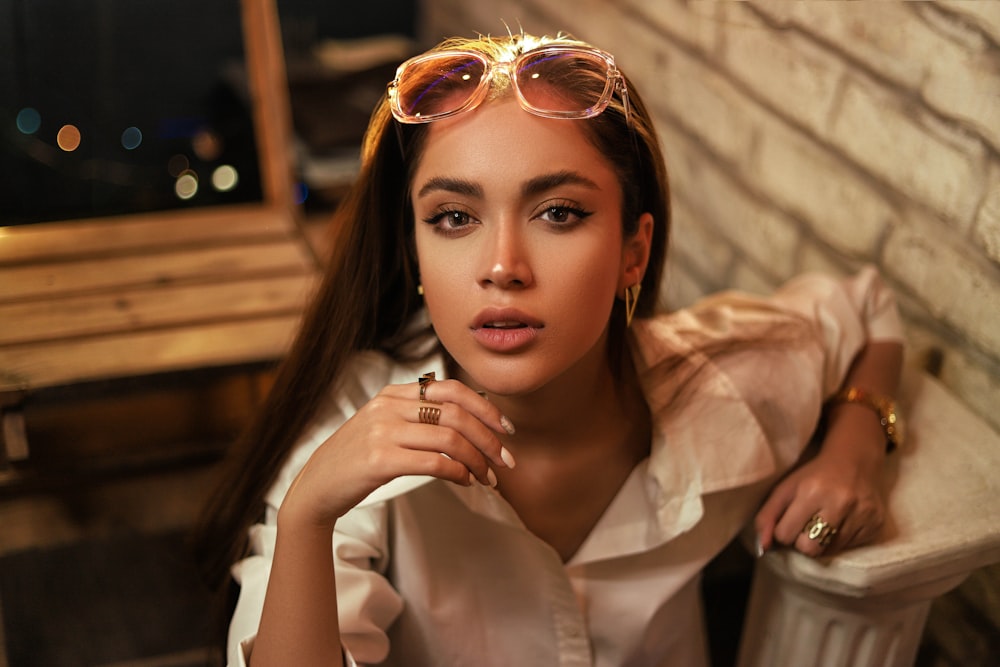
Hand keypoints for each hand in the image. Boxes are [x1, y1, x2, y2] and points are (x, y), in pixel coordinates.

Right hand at [278, 377, 514, 529]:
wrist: (315, 487)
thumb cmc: (356, 461)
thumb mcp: (383, 427)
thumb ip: (417, 418)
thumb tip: (470, 423)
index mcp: (392, 394)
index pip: (452, 389)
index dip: (485, 408)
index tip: (505, 429)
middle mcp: (388, 407)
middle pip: (457, 413)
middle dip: (489, 438)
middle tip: (505, 461)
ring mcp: (382, 431)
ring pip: (450, 438)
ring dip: (478, 460)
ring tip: (487, 478)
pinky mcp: (379, 459)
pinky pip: (435, 462)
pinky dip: (459, 472)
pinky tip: (466, 481)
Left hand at [754, 422, 885, 557]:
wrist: (854, 461)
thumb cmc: (813, 477)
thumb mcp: (785, 489)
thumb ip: (767, 516)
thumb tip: (763, 546)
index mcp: (811, 491)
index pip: (786, 535)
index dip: (784, 531)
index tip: (789, 521)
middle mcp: (840, 503)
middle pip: (810, 549)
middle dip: (802, 542)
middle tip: (806, 526)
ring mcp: (862, 515)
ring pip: (830, 551)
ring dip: (822, 541)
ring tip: (824, 521)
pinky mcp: (876, 524)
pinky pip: (850, 548)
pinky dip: (841, 540)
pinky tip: (842, 521)